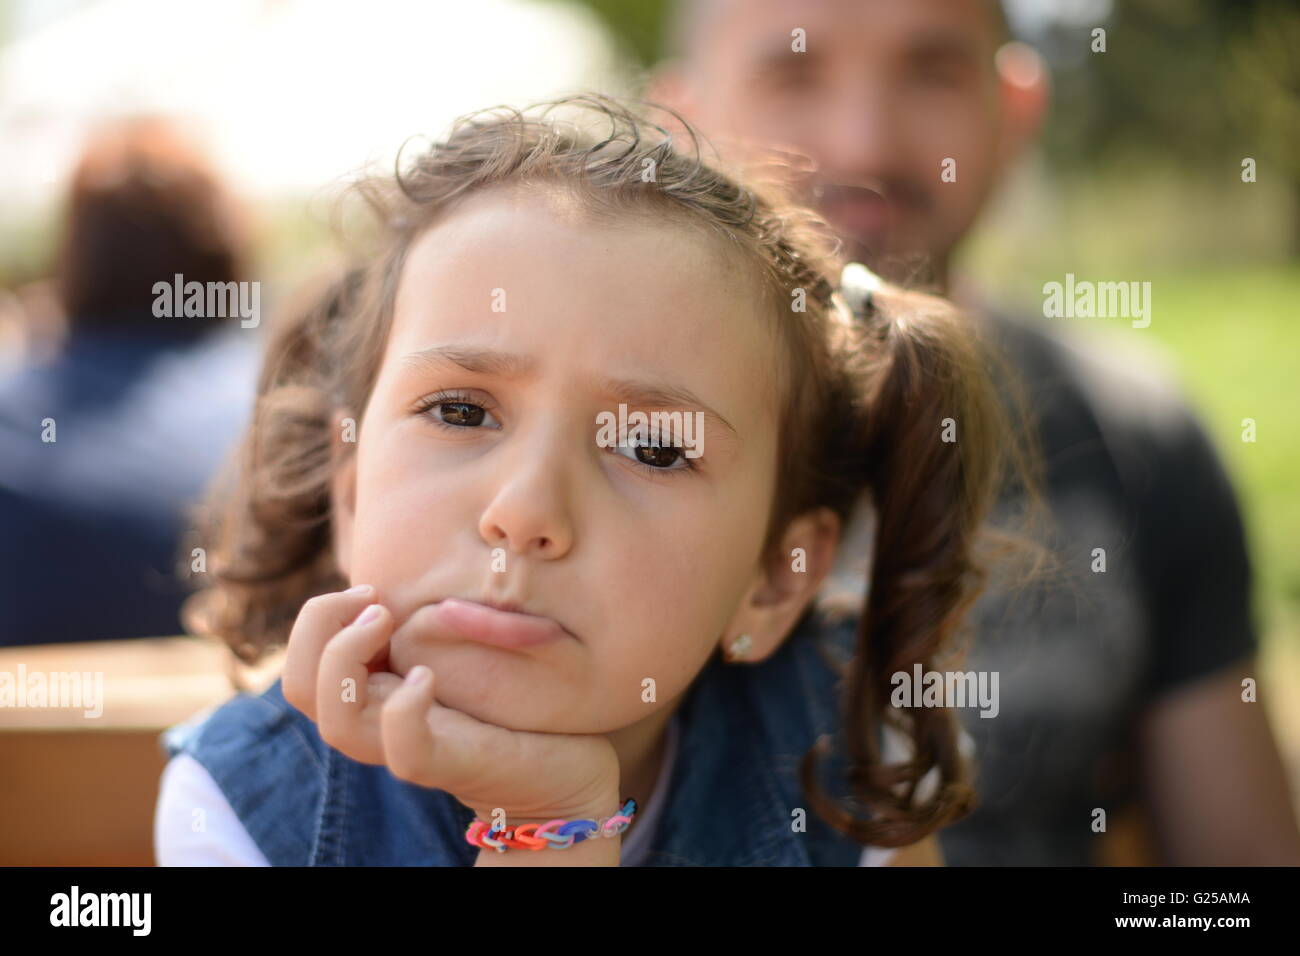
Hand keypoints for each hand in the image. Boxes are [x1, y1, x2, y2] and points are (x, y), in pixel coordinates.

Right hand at [280, 585, 621, 826]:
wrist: (566, 765)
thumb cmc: (512, 697)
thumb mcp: (457, 646)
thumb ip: (423, 621)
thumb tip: (398, 570)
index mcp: (372, 692)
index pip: (301, 661)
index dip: (319, 616)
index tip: (374, 590)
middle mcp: (377, 722)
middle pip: (298, 688)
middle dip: (320, 627)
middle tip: (377, 603)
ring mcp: (408, 745)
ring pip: (336, 724)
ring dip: (347, 659)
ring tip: (388, 622)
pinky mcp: (450, 764)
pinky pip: (405, 751)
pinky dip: (407, 710)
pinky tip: (429, 677)